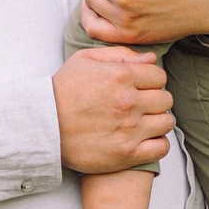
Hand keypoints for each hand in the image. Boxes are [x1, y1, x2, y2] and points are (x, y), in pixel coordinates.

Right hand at [52, 45, 172, 174]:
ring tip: (142, 123)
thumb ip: (119, 55)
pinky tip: (144, 140)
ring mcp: (130, 129)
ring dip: (157, 121)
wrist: (41, 126)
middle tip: (140, 106)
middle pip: (165, 99)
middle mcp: (129, 102)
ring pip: (166, 122)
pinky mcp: (127, 153)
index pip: (159, 76)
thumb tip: (151, 59)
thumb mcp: (84, 61)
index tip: (140, 88)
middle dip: (155, 100)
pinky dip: (157, 144)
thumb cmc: (62, 91)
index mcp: (121, 76)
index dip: (151, 81)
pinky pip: (161, 148)